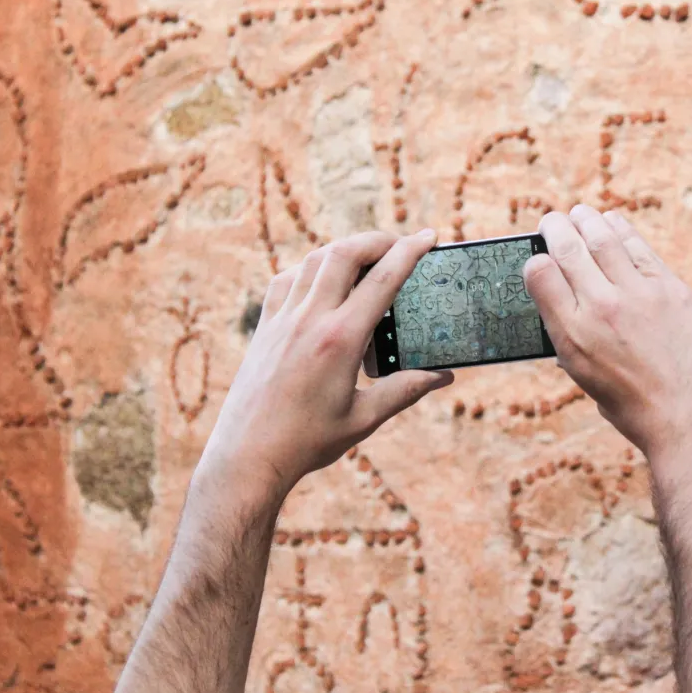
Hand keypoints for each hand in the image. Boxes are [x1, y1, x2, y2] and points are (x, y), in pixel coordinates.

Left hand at [200, 230, 453, 498]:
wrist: (248, 456)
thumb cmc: (307, 442)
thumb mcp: (364, 419)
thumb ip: (405, 390)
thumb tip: (443, 375)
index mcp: (339, 340)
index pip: (382, 280)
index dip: (409, 251)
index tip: (428, 236)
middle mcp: (309, 320)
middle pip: (345, 253)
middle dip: (377, 239)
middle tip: (399, 244)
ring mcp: (282, 320)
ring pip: (315, 260)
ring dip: (344, 249)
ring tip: (367, 258)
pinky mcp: (265, 327)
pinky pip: (287, 280)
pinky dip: (310, 269)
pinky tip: (322, 281)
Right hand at [523, 206, 691, 465]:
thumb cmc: (638, 410)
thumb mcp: (589, 380)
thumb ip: (574, 342)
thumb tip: (566, 314)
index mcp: (573, 336)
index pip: (540, 276)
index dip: (535, 261)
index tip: (538, 258)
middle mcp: (601, 309)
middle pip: (569, 249)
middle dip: (555, 228)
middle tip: (552, 221)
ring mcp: (638, 295)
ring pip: (604, 239)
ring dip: (587, 220)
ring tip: (580, 213)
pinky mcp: (671, 290)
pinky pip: (639, 248)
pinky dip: (621, 231)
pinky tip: (613, 224)